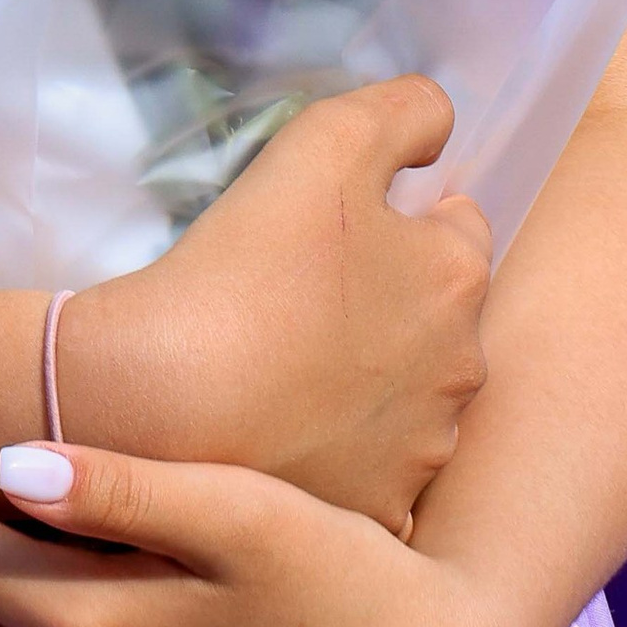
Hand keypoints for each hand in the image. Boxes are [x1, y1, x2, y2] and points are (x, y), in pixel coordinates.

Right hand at [63, 79, 491, 527]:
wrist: (165, 405)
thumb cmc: (245, 264)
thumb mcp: (326, 141)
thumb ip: (405, 112)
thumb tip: (441, 128)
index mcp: (457, 279)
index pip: (458, 226)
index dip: (397, 219)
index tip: (335, 233)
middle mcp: (461, 373)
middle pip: (438, 314)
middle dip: (391, 299)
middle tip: (301, 294)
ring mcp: (420, 453)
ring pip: (408, 394)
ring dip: (368, 377)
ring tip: (283, 362)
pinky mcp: (376, 515)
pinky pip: (370, 466)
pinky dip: (340, 447)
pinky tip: (281, 426)